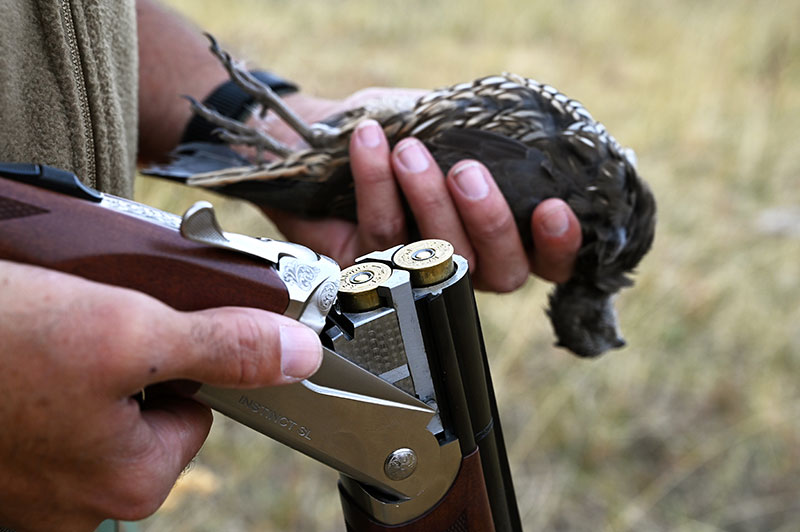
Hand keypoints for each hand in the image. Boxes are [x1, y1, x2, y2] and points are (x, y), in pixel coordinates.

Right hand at [0, 261, 321, 529]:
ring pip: (90, 405)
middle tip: (88, 318)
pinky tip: (17, 343)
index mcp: (126, 483)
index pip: (195, 413)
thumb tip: (302, 356)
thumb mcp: (130, 332)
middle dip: (128, 359)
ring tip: (44, 326)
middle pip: (143, 409)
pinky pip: (44, 408)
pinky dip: (39, 373)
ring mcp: (28, 485)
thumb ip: (224, 347)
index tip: (150, 327)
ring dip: (80, 360)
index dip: (183, 360)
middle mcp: (77, 501)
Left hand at [261, 91, 581, 291]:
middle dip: (488, 221)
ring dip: (427, 201)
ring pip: (437, 258)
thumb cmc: (402, 126)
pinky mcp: (369, 270)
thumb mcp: (449, 120)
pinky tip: (370, 142)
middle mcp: (467, 262)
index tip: (553, 208)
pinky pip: (378, 236)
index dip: (559, 246)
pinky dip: (375, 184)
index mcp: (500, 234)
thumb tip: (521, 126)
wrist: (326, 132)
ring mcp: (419, 273)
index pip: (547, 261)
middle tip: (466, 172)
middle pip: (499, 272)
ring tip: (410, 152)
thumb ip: (484, 132)